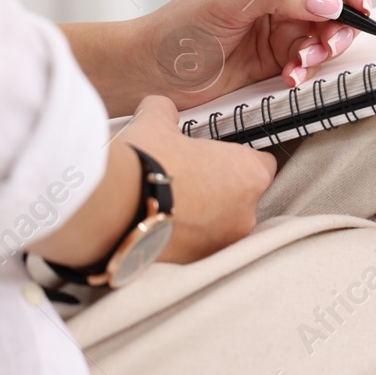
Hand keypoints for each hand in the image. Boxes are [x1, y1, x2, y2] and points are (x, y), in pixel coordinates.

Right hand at [28, 93, 275, 269]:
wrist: (112, 208)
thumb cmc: (146, 160)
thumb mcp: (156, 122)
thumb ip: (166, 112)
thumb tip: (160, 108)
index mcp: (248, 176)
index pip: (262, 165)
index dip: (240, 159)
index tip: (217, 156)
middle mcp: (244, 215)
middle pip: (242, 198)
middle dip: (219, 190)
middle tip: (187, 177)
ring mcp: (220, 246)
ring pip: (219, 226)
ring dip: (201, 217)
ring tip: (167, 202)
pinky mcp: (193, 266)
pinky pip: (195, 247)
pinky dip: (182, 238)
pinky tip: (156, 223)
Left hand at [139, 0, 370, 105]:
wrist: (155, 74)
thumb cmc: (179, 29)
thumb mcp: (228, 1)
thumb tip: (328, 1)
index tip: (358, 3)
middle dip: (342, 21)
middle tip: (328, 43)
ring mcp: (286, 18)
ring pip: (333, 28)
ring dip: (325, 48)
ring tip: (300, 62)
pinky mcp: (284, 51)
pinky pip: (316, 56)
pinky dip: (309, 68)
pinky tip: (289, 74)